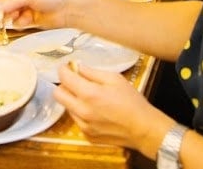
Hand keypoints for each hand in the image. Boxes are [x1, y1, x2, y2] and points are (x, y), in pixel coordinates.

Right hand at [0, 0, 69, 28]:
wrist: (69, 9)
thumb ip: (10, 2)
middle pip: (2, 4)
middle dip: (0, 10)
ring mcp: (24, 6)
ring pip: (9, 14)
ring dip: (12, 17)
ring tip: (17, 16)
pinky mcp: (28, 17)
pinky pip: (17, 22)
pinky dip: (21, 22)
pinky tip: (27, 20)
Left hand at [54, 64, 171, 155]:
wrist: (144, 129)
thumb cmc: (132, 101)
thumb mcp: (115, 79)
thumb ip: (93, 72)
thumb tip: (78, 67)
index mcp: (89, 94)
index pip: (64, 78)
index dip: (63, 69)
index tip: (66, 67)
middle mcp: (82, 111)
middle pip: (58, 94)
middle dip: (64, 85)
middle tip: (75, 82)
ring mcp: (83, 126)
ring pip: (67, 107)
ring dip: (73, 100)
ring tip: (90, 98)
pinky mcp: (87, 136)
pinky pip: (76, 121)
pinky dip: (81, 114)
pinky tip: (96, 112)